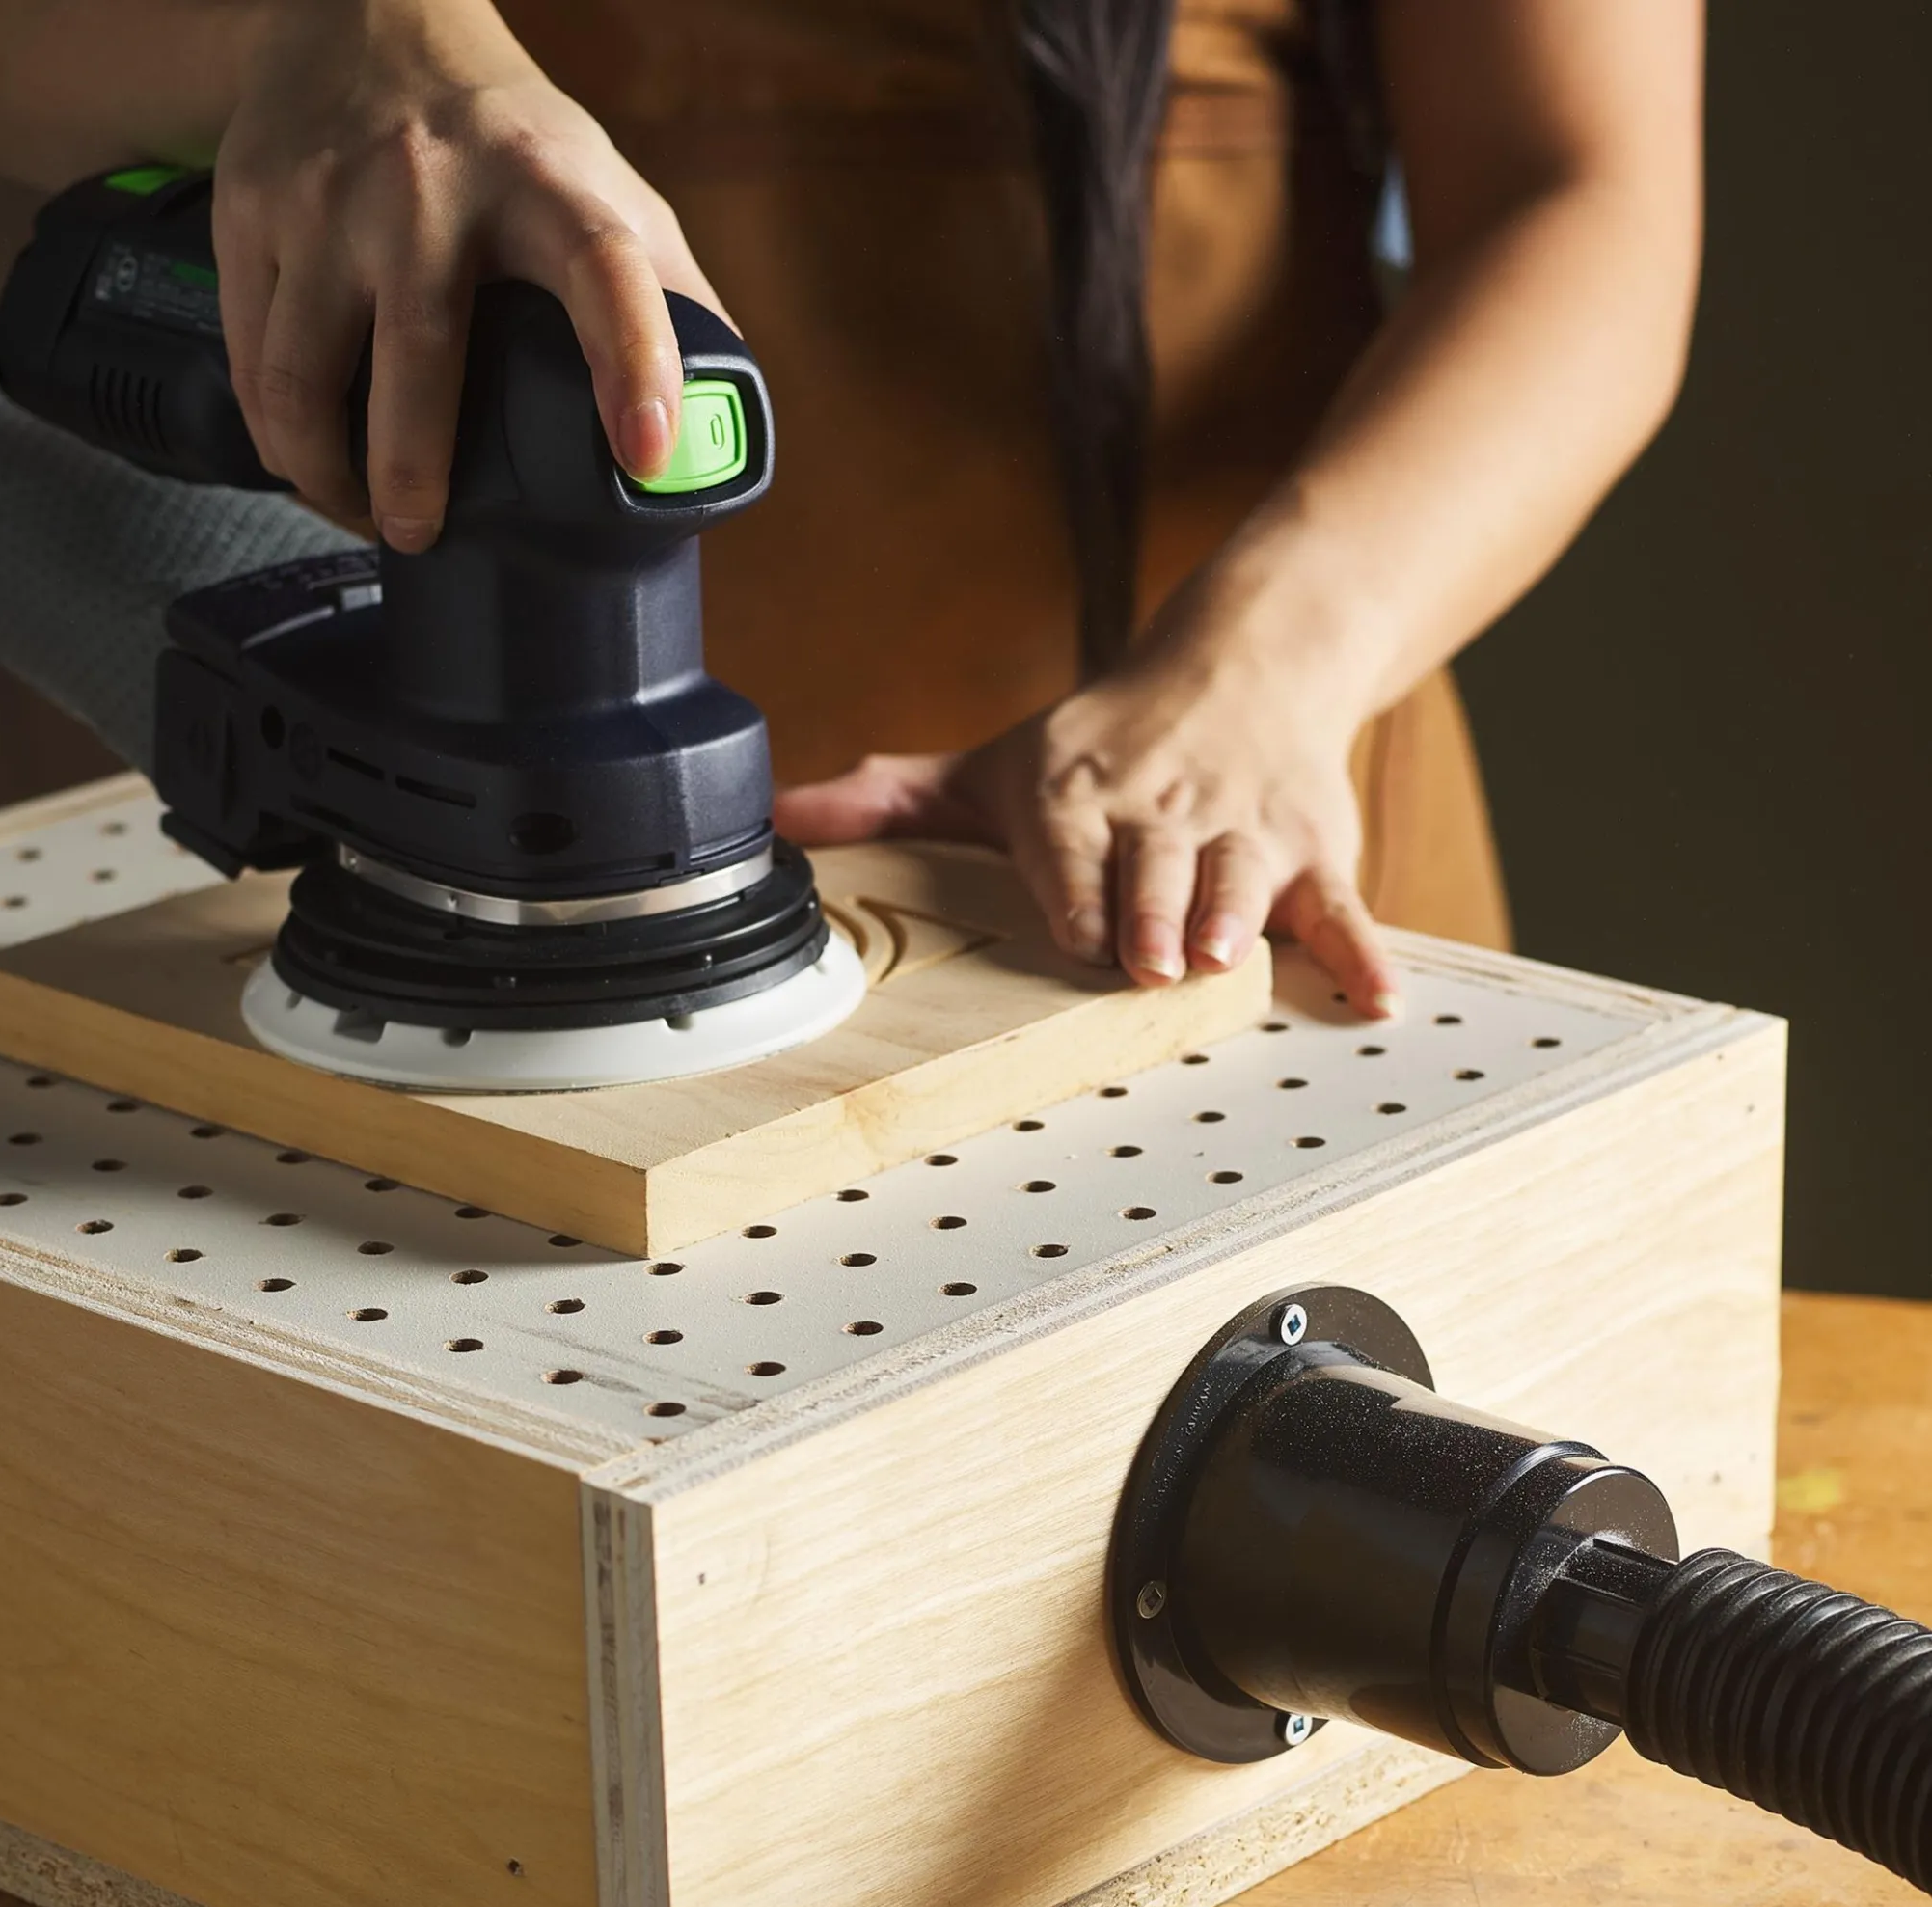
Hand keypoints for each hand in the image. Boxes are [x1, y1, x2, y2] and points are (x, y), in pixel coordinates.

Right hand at [213, 0, 724, 546]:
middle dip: (415, 475)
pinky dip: (276, 434)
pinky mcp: (252, 209)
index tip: (647, 455)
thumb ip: (668, 290)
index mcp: (544, 185)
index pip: (607, 271)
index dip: (634, 365)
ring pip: (304, 378)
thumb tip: (724, 419)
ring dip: (328, 475)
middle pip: (420, 360)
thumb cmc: (502, 132)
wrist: (360, 13)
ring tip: (361, 515)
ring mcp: (328, 197)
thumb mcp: (602, 184)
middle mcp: (428, 187)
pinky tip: (309, 462)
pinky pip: (251, 359)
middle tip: (421, 533)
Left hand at [775, 556, 1401, 1013]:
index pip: (1073, 842)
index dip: (1077, 887)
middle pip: (1158, 864)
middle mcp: (1162, 809)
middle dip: (1152, 910)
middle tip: (1147, 959)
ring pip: (1241, 878)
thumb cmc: (1102, 739)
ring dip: (1233, 918)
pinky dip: (1360, 952)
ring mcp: (1240, 832)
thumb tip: (776, 820)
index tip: (1077, 931)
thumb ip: (890, 802)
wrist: (1243, 662)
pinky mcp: (1308, 852)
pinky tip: (1375, 998)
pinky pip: (1341, 907)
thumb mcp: (994, 764)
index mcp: (1078, 792)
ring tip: (1221, 959)